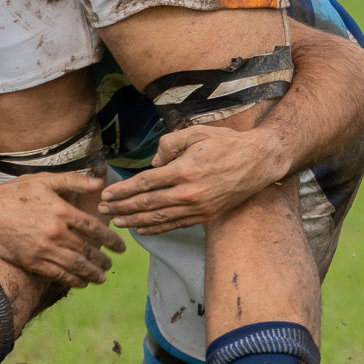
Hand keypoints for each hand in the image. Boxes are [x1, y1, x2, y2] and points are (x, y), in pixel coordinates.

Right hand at [0, 173, 126, 287]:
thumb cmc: (14, 194)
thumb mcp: (44, 180)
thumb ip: (73, 181)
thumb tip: (100, 183)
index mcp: (62, 210)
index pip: (94, 228)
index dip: (111, 239)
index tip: (121, 247)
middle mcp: (56, 232)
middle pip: (88, 250)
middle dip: (103, 259)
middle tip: (111, 264)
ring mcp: (44, 249)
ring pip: (76, 266)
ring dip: (92, 273)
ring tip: (102, 277)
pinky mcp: (33, 262)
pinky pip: (58, 275)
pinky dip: (73, 280)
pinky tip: (81, 282)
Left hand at [97, 125, 290, 234]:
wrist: (259, 161)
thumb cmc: (226, 143)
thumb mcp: (196, 133)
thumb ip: (169, 145)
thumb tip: (153, 164)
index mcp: (184, 169)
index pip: (145, 183)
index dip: (123, 191)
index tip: (107, 194)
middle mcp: (189, 192)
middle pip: (147, 204)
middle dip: (122, 208)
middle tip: (103, 210)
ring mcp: (198, 206)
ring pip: (160, 218)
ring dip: (135, 221)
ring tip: (117, 222)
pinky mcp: (206, 215)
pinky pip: (176, 224)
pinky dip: (157, 229)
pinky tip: (142, 230)